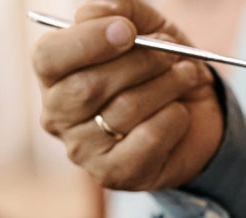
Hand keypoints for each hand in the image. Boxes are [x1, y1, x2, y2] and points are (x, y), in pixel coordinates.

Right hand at [32, 0, 223, 190]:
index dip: (88, 40)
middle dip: (140, 62)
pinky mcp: (114, 174)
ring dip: (166, 85)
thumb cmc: (159, 69)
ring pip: (124, 110)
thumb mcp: (147, 28)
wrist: (195, 116)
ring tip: (188, 75)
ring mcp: (83, 150)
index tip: (128, 30)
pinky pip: (148, 138)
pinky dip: (174, 118)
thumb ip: (124, 11)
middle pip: (88, 86)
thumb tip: (103, 12)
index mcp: (53, 74)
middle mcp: (58, 115)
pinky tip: (180, 111)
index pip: (49, 57)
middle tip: (171, 51)